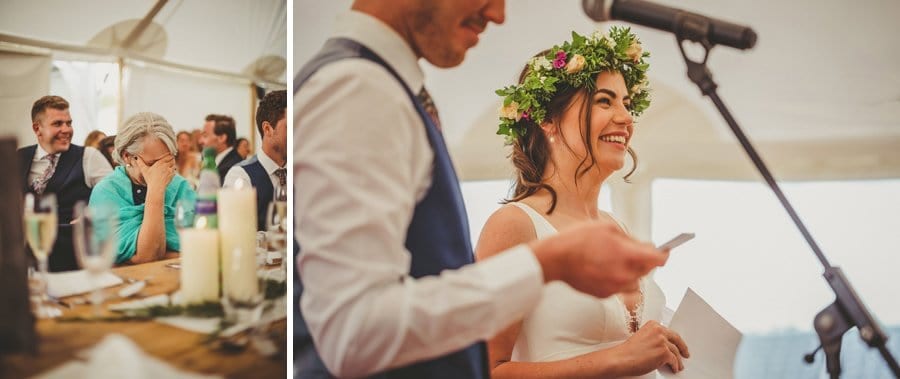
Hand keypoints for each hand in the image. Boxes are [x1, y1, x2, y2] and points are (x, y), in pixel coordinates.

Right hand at [136, 154, 175, 190]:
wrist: (156, 187)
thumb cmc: (150, 179)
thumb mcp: (144, 170)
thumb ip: (140, 163)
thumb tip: (136, 157)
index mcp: (160, 163)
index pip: (169, 156)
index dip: (169, 156)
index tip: (168, 156)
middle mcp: (166, 166)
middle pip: (172, 160)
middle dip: (172, 159)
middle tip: (170, 160)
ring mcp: (170, 171)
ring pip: (174, 165)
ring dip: (173, 165)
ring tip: (170, 165)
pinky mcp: (172, 176)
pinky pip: (174, 171)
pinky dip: (173, 171)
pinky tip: (170, 171)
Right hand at [531, 220, 667, 297]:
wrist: (555, 259)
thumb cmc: (578, 240)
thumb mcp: (607, 227)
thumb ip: (629, 238)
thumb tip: (640, 246)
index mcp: (627, 255)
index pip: (658, 259)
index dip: (664, 254)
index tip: (664, 250)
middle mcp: (624, 274)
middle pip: (647, 270)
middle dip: (644, 260)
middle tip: (632, 250)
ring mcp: (614, 287)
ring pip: (634, 281)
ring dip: (631, 271)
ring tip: (615, 260)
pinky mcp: (604, 294)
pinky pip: (619, 287)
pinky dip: (616, 279)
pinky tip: (603, 268)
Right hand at [608, 320, 689, 374]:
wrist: (621, 359)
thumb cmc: (628, 351)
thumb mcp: (642, 337)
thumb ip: (653, 338)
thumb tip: (663, 346)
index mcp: (653, 325)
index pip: (669, 332)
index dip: (675, 339)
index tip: (678, 343)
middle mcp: (659, 331)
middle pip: (677, 339)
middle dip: (683, 347)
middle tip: (685, 353)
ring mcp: (662, 342)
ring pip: (676, 352)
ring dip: (679, 360)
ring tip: (679, 365)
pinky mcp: (664, 353)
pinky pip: (674, 361)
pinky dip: (675, 366)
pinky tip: (674, 368)